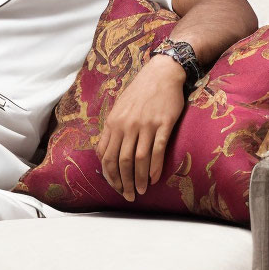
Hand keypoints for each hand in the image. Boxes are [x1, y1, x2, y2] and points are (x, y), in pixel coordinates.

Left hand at [95, 55, 186, 201]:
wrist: (161, 73)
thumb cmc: (139, 92)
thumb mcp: (119, 109)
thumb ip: (113, 130)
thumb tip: (106, 153)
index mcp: (113, 123)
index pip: (105, 156)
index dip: (109, 175)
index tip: (115, 186)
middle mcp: (126, 125)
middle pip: (121, 161)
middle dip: (122, 183)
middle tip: (127, 196)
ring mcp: (145, 125)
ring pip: (138, 159)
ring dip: (138, 179)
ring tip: (140, 191)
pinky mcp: (163, 124)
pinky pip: (157, 150)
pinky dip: (154, 168)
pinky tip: (153, 179)